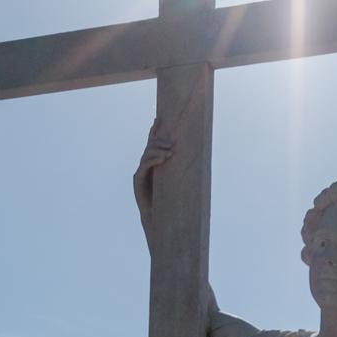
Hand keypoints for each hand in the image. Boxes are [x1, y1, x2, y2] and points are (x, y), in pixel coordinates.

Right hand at [133, 119, 173, 246]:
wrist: (160, 217)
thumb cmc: (170, 199)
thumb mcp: (176, 180)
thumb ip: (180, 168)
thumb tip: (198, 156)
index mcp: (154, 163)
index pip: (152, 143)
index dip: (153, 131)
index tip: (158, 119)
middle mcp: (145, 166)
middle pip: (149, 146)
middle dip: (159, 141)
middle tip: (171, 144)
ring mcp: (141, 172)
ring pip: (147, 154)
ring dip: (158, 150)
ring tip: (170, 152)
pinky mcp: (138, 180)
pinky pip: (144, 166)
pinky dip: (153, 160)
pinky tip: (163, 159)